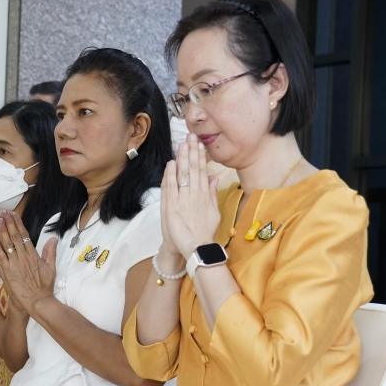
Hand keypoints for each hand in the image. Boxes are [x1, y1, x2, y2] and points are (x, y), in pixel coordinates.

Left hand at [0, 210, 55, 314]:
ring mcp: (15, 264)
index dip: (18, 224)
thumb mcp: (51, 268)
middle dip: (8, 223)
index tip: (12, 214)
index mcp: (33, 254)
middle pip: (15, 236)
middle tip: (2, 212)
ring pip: (7, 244)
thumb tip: (53, 239)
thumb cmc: (44, 286)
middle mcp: (24, 257)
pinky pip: (1, 258)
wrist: (38, 300)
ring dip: (0, 231)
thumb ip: (50, 252)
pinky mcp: (8, 272)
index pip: (24, 235)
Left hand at [162, 134, 220, 258]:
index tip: (199, 143)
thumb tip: (213, 177)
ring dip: (183, 159)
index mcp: (205, 195)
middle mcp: (194, 195)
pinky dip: (171, 175)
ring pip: (183, 176)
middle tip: (191, 137)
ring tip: (183, 144)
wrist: (196, 248)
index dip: (200, 156)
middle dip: (192, 152)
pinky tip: (172, 163)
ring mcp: (183, 201)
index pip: (202, 171)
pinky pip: (171, 188)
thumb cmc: (204, 231)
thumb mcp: (214, 212)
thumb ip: (212, 193)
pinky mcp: (172, 207)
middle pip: (193, 170)